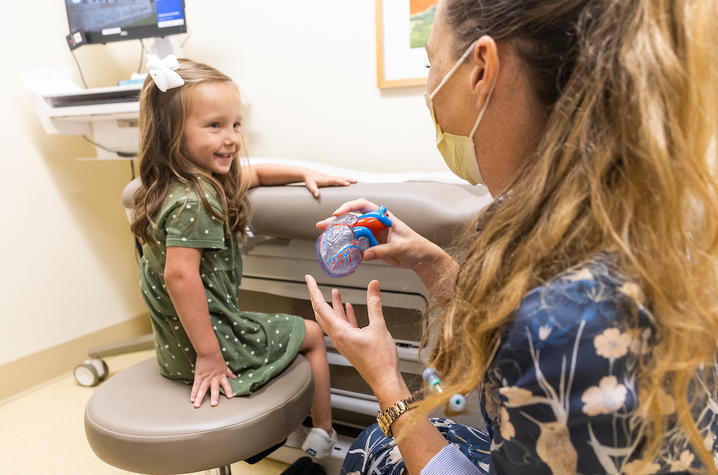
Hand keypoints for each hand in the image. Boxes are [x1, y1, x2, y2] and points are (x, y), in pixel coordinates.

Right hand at [190, 351, 235, 407]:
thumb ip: (229, 373)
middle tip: (214, 404)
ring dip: (199, 398)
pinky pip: (196, 385)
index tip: (230, 397)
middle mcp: (214, 379)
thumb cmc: (217, 358)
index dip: (228, 390)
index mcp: (221, 376)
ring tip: (197, 405)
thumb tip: (234, 377)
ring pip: (202, 389)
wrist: (208, 351)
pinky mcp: (198, 376)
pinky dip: (193, 392)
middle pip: (214, 389)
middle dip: (214, 397)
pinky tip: (192, 399)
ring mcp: (206, 378)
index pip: (226, 384)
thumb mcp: (225, 366)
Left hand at [302, 170, 355, 197]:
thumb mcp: (310, 186)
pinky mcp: (331, 178)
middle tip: (355, 181)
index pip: (335, 180)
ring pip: (341, 178)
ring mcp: (331, 177)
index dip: (341, 182)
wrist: (308, 173)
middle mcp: (330, 177)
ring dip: (348, 179)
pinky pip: (340, 178)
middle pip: (340, 178)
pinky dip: (345, 179)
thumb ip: (314, 190)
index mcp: (326, 180)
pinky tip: (349, 181)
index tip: (348, 184)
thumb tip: (317, 195)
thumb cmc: (309, 180)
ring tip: (356, 181)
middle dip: (348, 180)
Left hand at [304, 275, 402, 393]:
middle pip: (322, 313)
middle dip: (318, 296)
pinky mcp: (351, 345)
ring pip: (333, 320)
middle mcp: (338, 337)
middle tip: (314, 284)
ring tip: (334, 292)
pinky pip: (343, 326)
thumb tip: (373, 285)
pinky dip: (344, 315)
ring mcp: (343, 342)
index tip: (309, 279)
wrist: (384, 380)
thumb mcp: (379, 327)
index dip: (314, 290)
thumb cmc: (380, 360)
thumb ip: (374, 304)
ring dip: (333, 305)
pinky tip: (349, 308)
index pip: (321, 306)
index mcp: (340, 332)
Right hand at [316, 198, 444, 270]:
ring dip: (339, 232)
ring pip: (352, 230)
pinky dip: (347, 246)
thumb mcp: (400, 247)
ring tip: (324, 235)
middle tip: (322, 225)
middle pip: (353, 218)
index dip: (349, 207)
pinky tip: (338, 248)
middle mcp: (376, 223)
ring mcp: (373, 234)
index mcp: (384, 217)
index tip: (338, 214)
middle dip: (337, 220)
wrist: (421, 258)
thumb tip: (365, 254)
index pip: (363, 205)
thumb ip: (381, 250)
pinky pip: (357, 244)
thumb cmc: (416, 246)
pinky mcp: (373, 245)